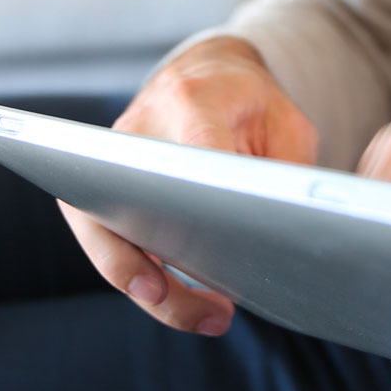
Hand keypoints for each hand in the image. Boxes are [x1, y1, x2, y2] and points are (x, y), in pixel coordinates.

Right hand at [58, 37, 317, 335]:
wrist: (205, 74)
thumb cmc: (250, 100)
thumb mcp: (286, 124)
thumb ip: (284, 172)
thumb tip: (285, 232)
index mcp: (190, 102)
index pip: (190, 152)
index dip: (199, 198)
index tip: (218, 241)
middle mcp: (138, 129)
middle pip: (132, 206)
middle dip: (160, 269)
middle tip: (211, 311)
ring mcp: (112, 159)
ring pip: (107, 236)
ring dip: (151, 287)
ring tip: (208, 317)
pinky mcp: (103, 186)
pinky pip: (108, 240)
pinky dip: (142, 276)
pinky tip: (186, 301)